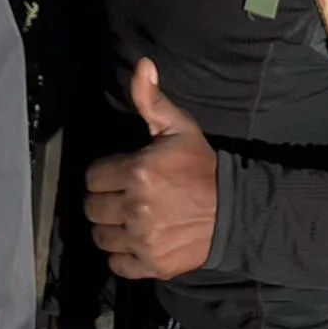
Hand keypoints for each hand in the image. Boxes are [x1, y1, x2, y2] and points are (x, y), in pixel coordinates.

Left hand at [83, 58, 216, 279]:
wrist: (235, 211)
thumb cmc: (201, 167)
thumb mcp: (179, 127)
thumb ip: (151, 99)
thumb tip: (142, 64)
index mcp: (137, 171)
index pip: (93, 177)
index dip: (105, 175)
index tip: (120, 175)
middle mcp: (135, 207)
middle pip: (92, 208)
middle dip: (104, 201)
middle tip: (123, 197)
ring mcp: (143, 238)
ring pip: (101, 237)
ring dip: (111, 228)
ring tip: (128, 219)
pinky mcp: (152, 264)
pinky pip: (116, 264)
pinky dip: (122, 255)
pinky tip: (136, 241)